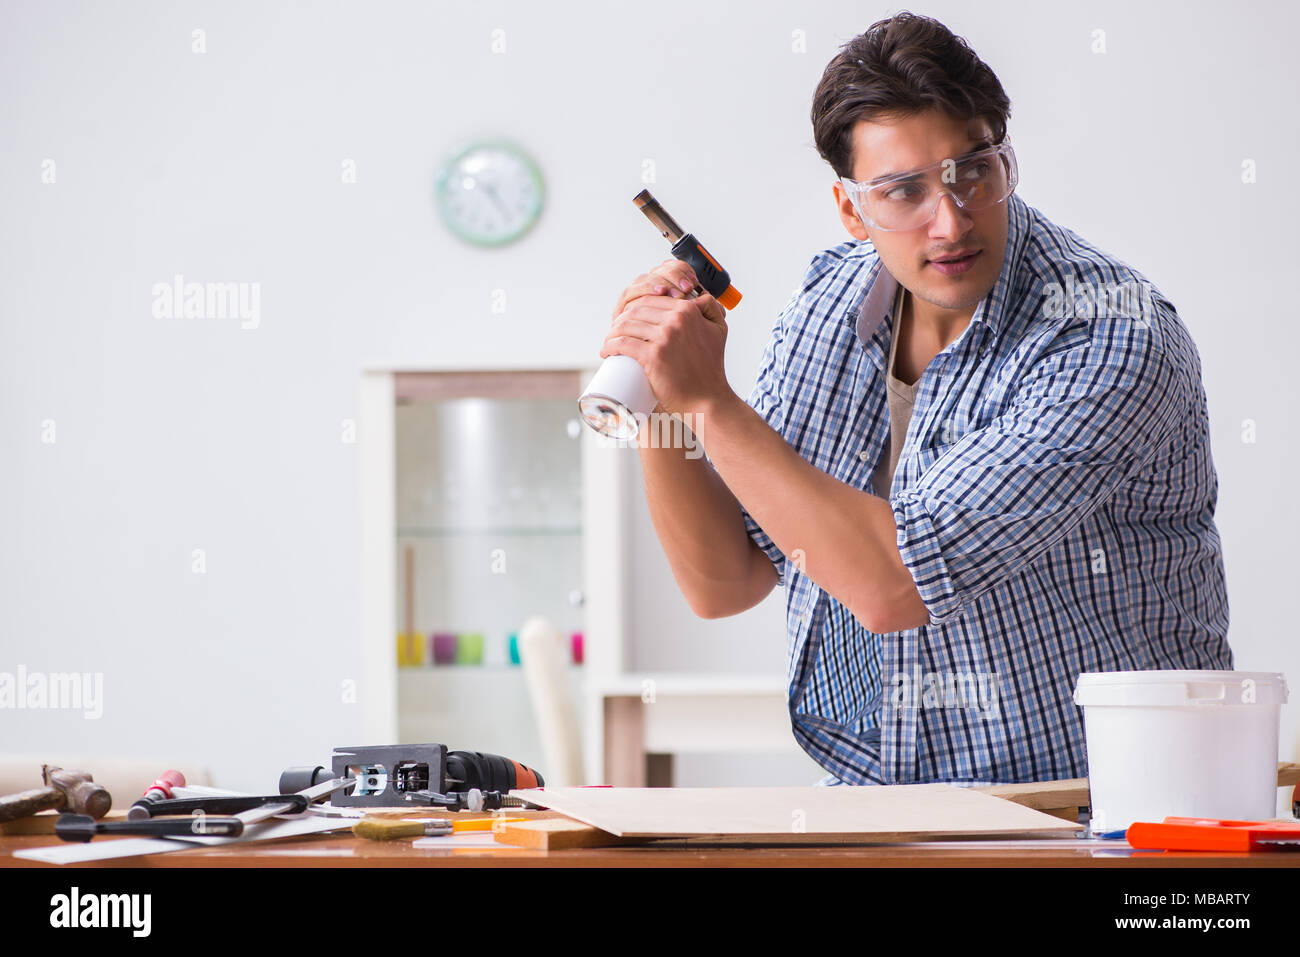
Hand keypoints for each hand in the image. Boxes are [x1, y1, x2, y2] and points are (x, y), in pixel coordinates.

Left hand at [600, 258, 735, 418]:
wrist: (708, 399)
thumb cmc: (710, 369)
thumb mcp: (718, 330)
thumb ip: (711, 309)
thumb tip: (695, 296)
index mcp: (689, 310)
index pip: (651, 299)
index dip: (634, 308)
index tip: (627, 320)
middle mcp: (677, 319)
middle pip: (636, 310)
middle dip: (620, 320)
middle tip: (615, 333)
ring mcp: (665, 337)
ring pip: (626, 325)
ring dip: (612, 333)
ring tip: (609, 343)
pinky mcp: (654, 356)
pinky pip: (623, 344)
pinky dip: (610, 346)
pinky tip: (607, 351)